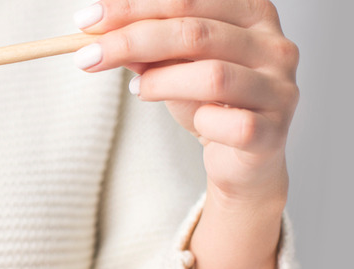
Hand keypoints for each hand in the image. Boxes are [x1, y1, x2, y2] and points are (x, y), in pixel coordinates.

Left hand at [72, 0, 299, 268]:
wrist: (242, 158)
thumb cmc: (210, 102)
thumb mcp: (172, 66)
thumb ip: (145, 48)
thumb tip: (98, 32)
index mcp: (251, 14)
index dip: (132, 7)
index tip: (85, 20)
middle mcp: (273, 45)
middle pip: (195, 32)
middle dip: (132, 41)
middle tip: (87, 56)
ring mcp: (279, 88)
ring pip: (212, 76)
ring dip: (161, 82)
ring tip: (140, 90)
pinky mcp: (274, 131)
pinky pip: (230, 124)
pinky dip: (201, 122)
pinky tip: (196, 122)